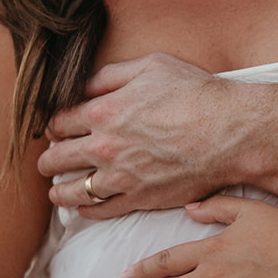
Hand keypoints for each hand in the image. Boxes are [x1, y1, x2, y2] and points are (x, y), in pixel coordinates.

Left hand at [39, 53, 238, 216]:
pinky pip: (100, 211)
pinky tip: (82, 208)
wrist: (229, 133)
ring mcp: (120, 177)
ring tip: (56, 191)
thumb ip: (110, 75)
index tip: (54, 131)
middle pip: (57, 159)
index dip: (53, 127)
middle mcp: (105, 147)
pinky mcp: (139, 199)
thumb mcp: (150, 67)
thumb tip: (84, 85)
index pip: (59, 123)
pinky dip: (85, 211)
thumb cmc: (195, 95)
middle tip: (48, 162)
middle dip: (48, 160)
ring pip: (73, 190)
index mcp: (103, 111)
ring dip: (58, 190)